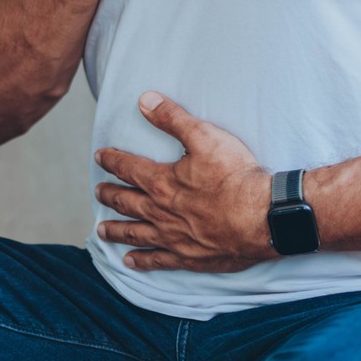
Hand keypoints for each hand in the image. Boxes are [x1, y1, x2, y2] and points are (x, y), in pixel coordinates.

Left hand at [93, 92, 273, 272]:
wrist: (261, 217)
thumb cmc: (235, 176)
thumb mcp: (205, 137)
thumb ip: (172, 118)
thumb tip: (144, 100)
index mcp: (162, 182)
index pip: (128, 168)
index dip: (112, 161)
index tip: (100, 157)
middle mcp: (160, 212)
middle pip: (127, 202)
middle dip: (110, 196)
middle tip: (98, 193)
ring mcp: (172, 237)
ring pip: (135, 233)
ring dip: (116, 231)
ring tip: (102, 231)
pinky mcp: (187, 257)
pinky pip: (156, 260)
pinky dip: (141, 260)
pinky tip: (130, 261)